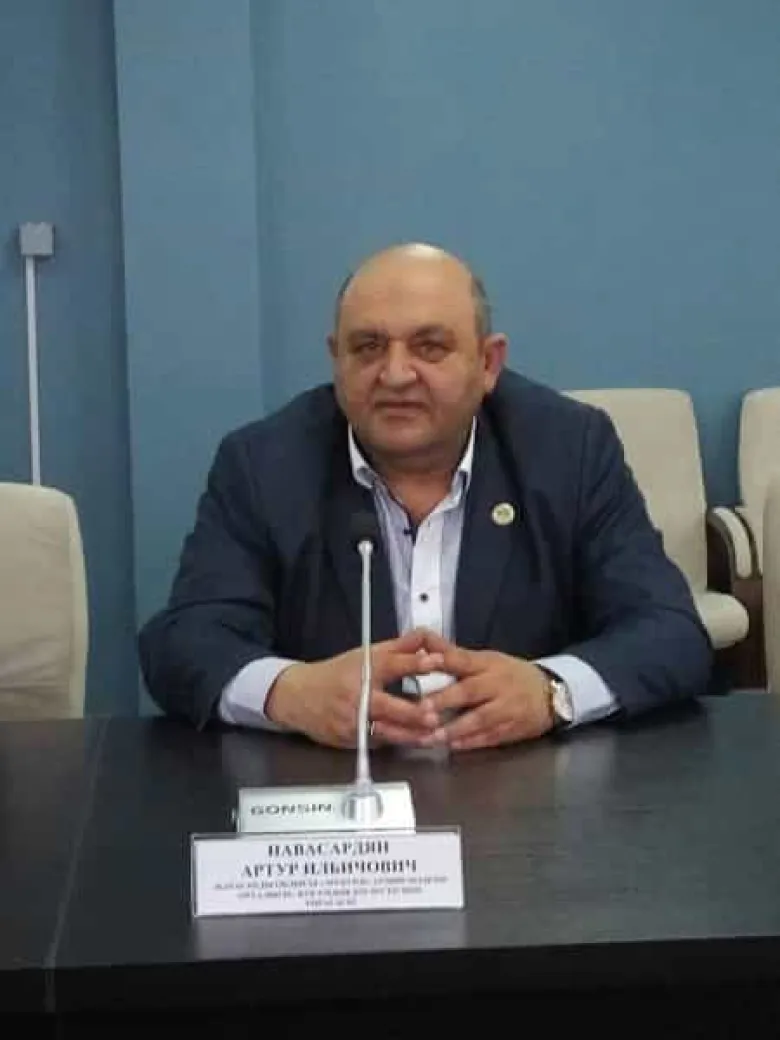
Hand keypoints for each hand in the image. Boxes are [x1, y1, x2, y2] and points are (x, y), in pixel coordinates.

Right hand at [265, 629, 442, 747]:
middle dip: (412, 712)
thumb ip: (398, 649)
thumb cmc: (335, 674)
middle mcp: (357, 695)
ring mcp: (352, 719)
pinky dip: (394, 742)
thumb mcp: (364, 655)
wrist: (297, 696)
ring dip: (409, 734)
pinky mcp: (348, 739)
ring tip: (429, 736)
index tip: (435, 662)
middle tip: (433, 714)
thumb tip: (424, 638)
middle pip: (388, 705)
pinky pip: (376, 743)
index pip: (392, 663)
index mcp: (364, 669)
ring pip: (385, 731)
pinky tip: (412, 741)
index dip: (415, 663)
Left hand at [419, 632, 555, 750]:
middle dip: (445, 700)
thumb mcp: (486, 659)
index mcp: (488, 664)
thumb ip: (453, 655)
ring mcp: (507, 708)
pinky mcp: (512, 729)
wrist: (550, 694)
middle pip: (470, 691)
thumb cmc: (509, 675)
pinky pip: (490, 737)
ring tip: (431, 736)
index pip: (464, 660)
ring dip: (455, 729)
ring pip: (479, 719)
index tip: (424, 662)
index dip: (445, 661)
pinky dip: (471, 742)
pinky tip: (453, 746)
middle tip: (421, 708)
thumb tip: (422, 640)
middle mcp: (497, 684)